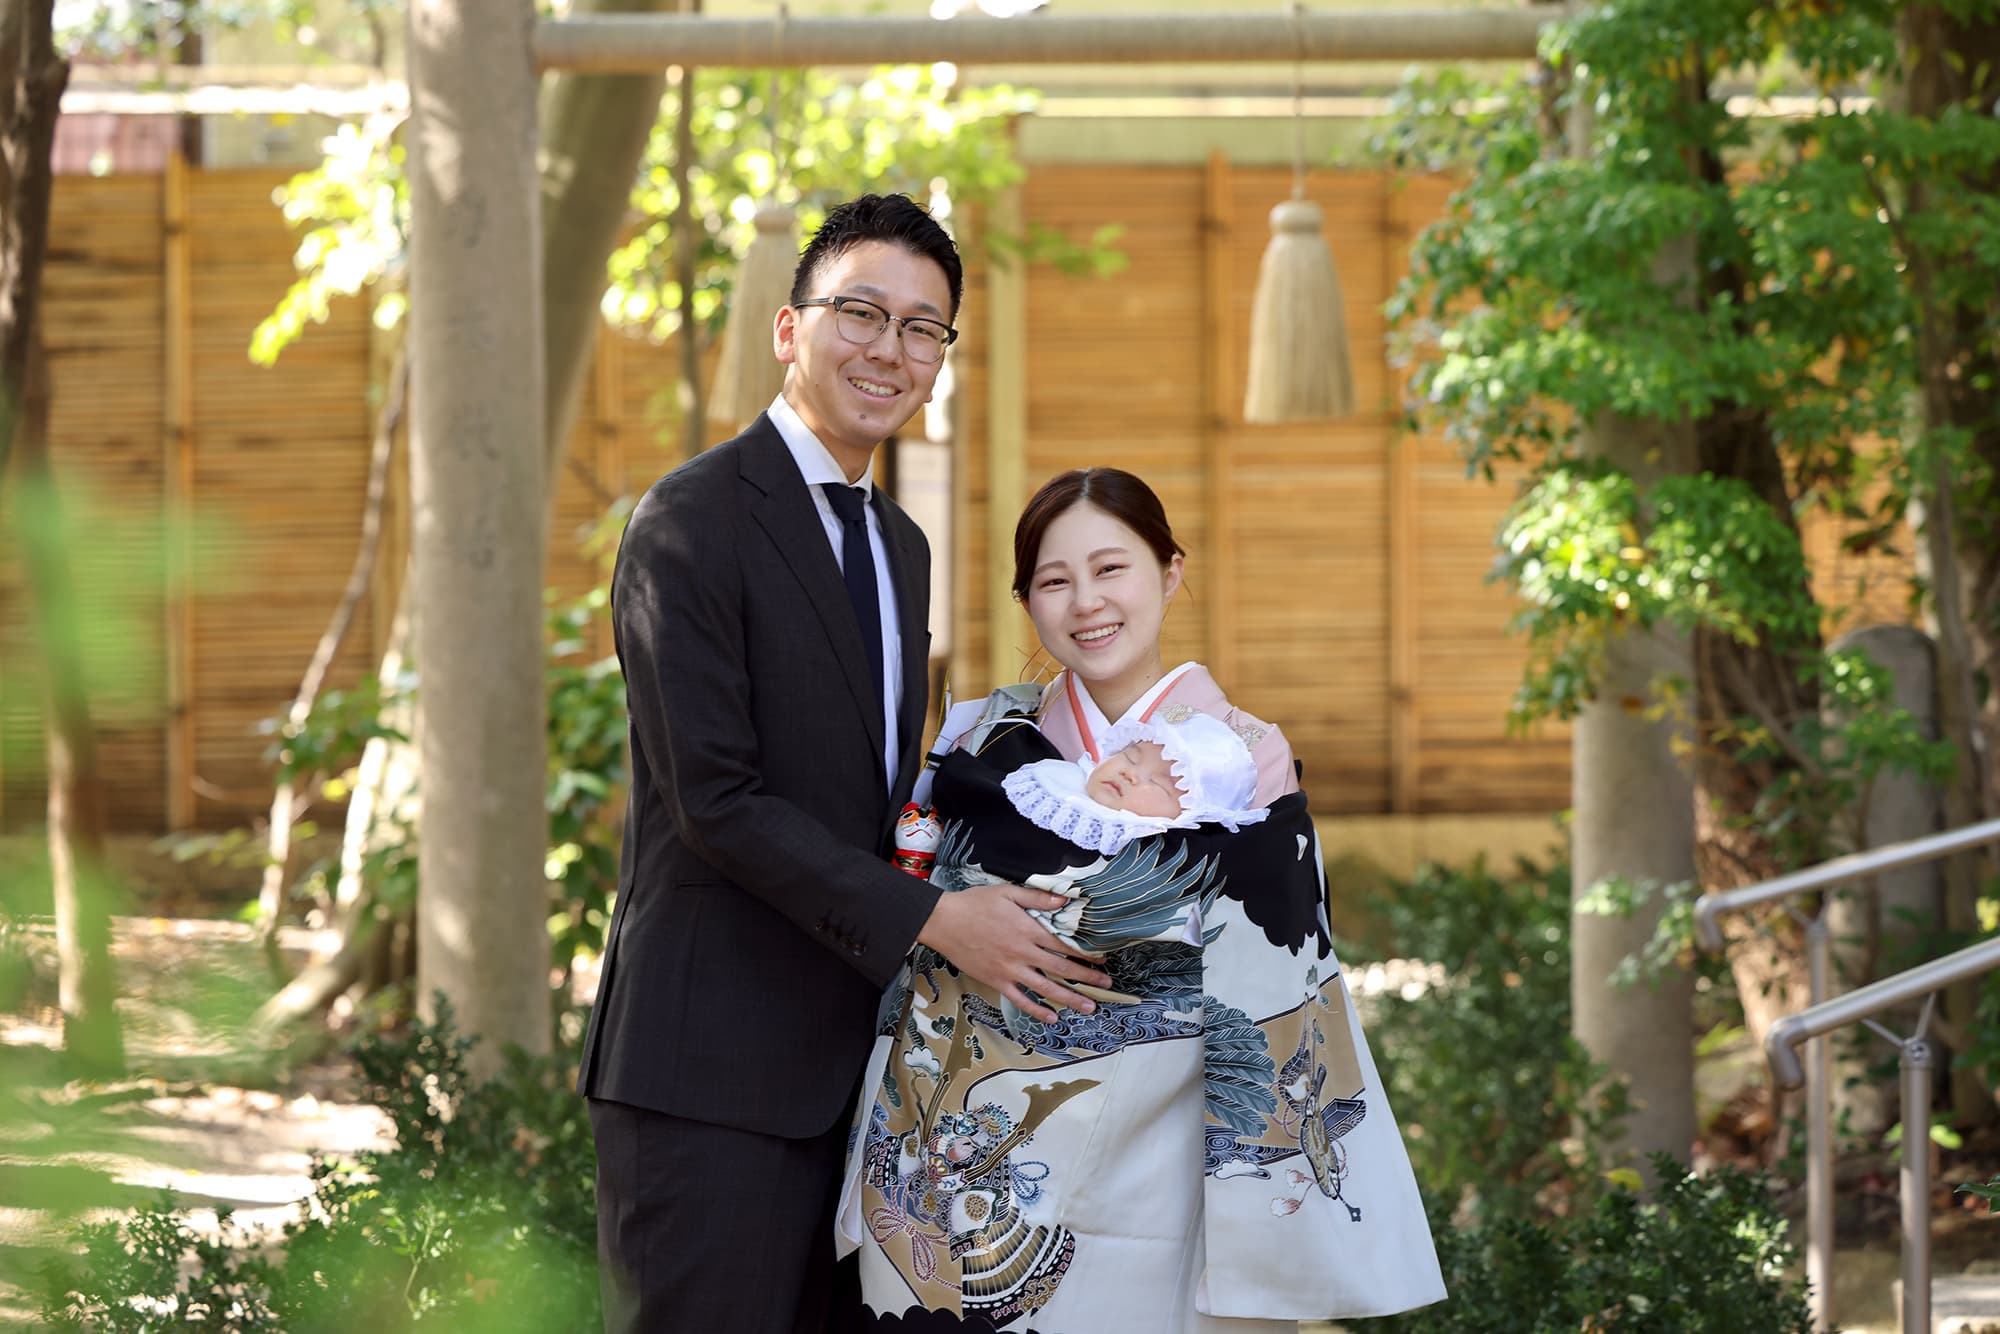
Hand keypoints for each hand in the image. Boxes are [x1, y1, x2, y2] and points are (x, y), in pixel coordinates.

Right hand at [917, 883, 1113, 1023]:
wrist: (944, 922)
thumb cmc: (975, 903)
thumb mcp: (1008, 893)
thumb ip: (1037, 899)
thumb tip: (1064, 902)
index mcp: (1028, 930)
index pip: (1064, 945)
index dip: (1086, 954)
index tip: (1102, 959)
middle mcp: (1023, 953)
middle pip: (1062, 969)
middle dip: (1087, 978)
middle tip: (1107, 984)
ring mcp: (1010, 970)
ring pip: (1046, 988)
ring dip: (1070, 998)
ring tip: (1089, 1007)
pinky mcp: (996, 981)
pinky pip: (1020, 1000)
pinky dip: (1037, 1010)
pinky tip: (1052, 1018)